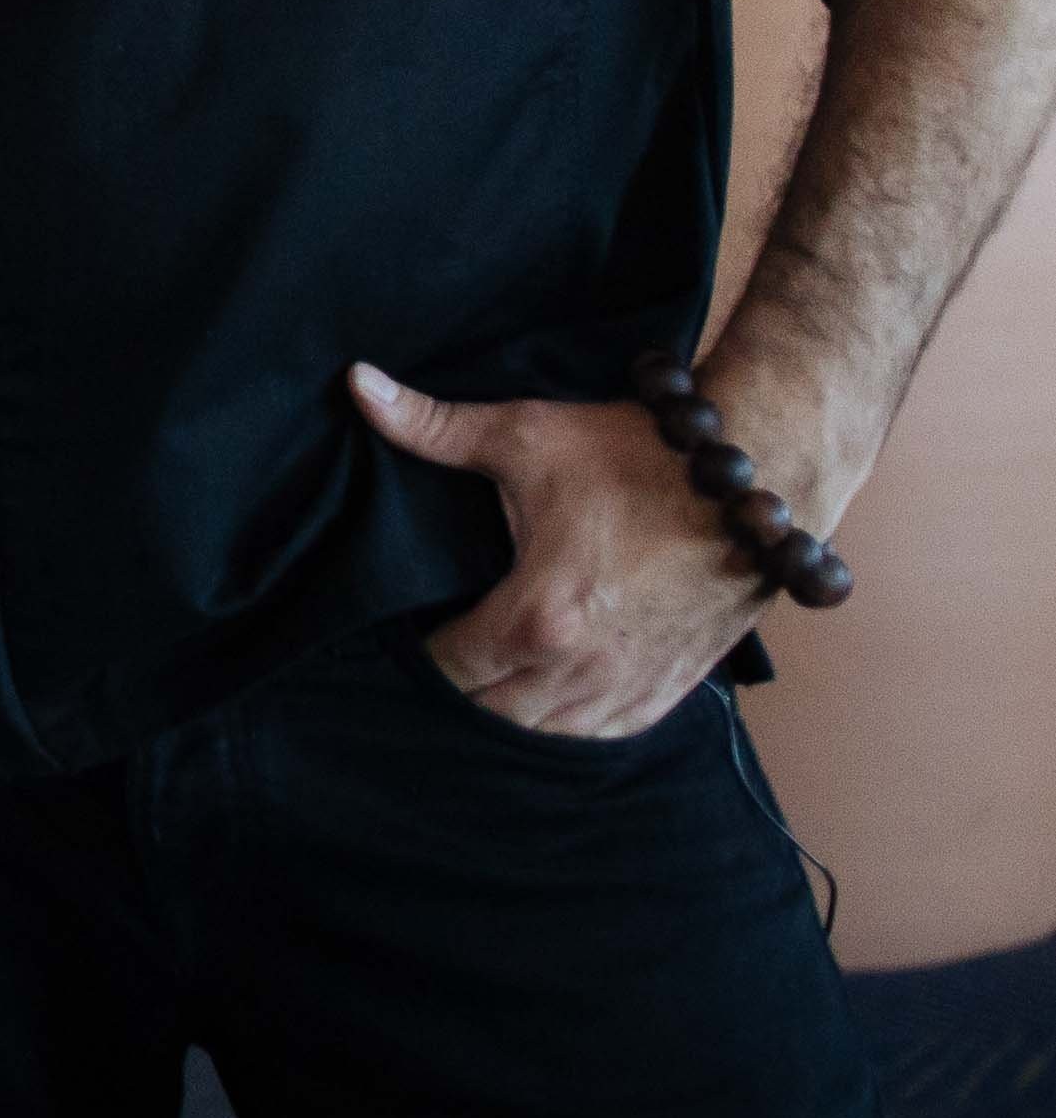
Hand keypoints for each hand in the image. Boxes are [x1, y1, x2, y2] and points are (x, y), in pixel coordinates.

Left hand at [353, 358, 805, 741]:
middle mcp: (584, 667)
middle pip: (493, 713)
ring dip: (512, 712)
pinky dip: (572, 723)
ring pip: (548, 733)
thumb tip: (357, 384)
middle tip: (440, 653)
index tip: (401, 632)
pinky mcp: (673, 686)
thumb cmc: (639, 456)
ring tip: (486, 676)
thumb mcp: (527, 435)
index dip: (418, 654)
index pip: (450, 668)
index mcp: (539, 617)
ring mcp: (633, 684)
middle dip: (459, 689)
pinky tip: (550, 698)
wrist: (759, 478)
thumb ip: (433, 426)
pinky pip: (607, 732)